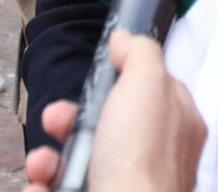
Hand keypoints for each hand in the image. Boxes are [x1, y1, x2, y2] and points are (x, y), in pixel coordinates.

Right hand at [21, 32, 205, 191]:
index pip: (150, 89)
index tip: (97, 79)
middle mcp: (153, 157)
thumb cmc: (142, 165)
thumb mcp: (146, 85)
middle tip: (58, 119)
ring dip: (50, 157)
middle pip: (104, 125)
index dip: (119, 80)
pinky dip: (44, 185)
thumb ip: (140, 54)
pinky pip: (60, 188)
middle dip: (69, 119)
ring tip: (43, 163)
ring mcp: (125, 184)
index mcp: (176, 123)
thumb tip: (126, 39)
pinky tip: (41, 185)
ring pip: (77, 160)